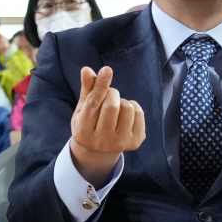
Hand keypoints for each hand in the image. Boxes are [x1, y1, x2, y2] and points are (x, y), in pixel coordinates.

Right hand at [69, 65, 144, 183]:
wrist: (99, 152)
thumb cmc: (88, 124)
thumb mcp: (82, 109)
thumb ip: (87, 90)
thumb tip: (87, 70)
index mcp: (83, 131)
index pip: (93, 103)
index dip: (100, 85)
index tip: (107, 70)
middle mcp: (101, 140)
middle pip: (112, 105)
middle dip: (112, 93)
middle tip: (108, 96)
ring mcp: (120, 143)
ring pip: (127, 107)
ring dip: (122, 101)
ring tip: (115, 108)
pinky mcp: (135, 143)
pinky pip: (139, 113)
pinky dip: (133, 107)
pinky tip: (125, 114)